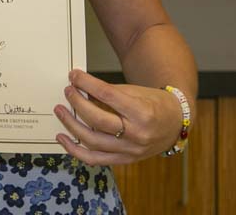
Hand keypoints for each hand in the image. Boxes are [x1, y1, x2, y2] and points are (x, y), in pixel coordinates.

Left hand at [53, 69, 183, 165]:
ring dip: (72, 125)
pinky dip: (76, 151)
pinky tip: (64, 139)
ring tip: (60, 111)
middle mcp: (137, 134)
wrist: (175, 124)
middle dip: (77, 103)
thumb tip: (80, 87)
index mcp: (142, 112)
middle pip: (97, 120)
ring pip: (93, 141)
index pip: (108, 95)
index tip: (74, 75)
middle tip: (67, 91)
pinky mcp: (125, 160)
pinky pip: (95, 159)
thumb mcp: (135, 92)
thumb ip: (109, 92)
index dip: (87, 83)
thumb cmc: (154, 104)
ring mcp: (130, 150)